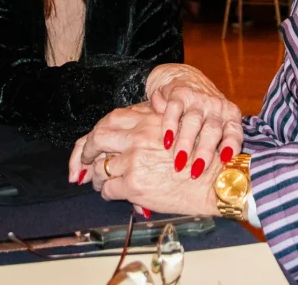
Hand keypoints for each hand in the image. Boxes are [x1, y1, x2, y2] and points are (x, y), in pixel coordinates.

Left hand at [88, 111, 220, 216]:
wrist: (213, 181)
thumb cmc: (200, 157)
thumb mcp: (179, 127)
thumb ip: (159, 117)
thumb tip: (149, 106)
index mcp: (148, 121)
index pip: (111, 119)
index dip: (98, 132)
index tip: (95, 142)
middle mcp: (137, 137)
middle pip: (98, 138)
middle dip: (86, 151)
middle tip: (84, 162)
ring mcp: (134, 161)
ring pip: (100, 167)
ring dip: (97, 176)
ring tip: (100, 182)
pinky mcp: (134, 184)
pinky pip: (107, 189)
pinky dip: (106, 192)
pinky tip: (114, 193)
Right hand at [146, 65, 242, 178]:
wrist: (186, 79)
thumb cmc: (205, 112)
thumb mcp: (218, 123)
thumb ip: (220, 145)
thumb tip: (221, 179)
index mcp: (230, 114)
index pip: (234, 131)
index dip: (231, 145)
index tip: (225, 160)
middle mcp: (216, 106)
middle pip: (212, 130)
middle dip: (204, 152)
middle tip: (195, 171)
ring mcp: (198, 99)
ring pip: (193, 121)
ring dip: (186, 143)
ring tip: (178, 162)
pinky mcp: (179, 94)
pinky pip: (174, 110)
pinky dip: (170, 126)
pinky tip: (167, 141)